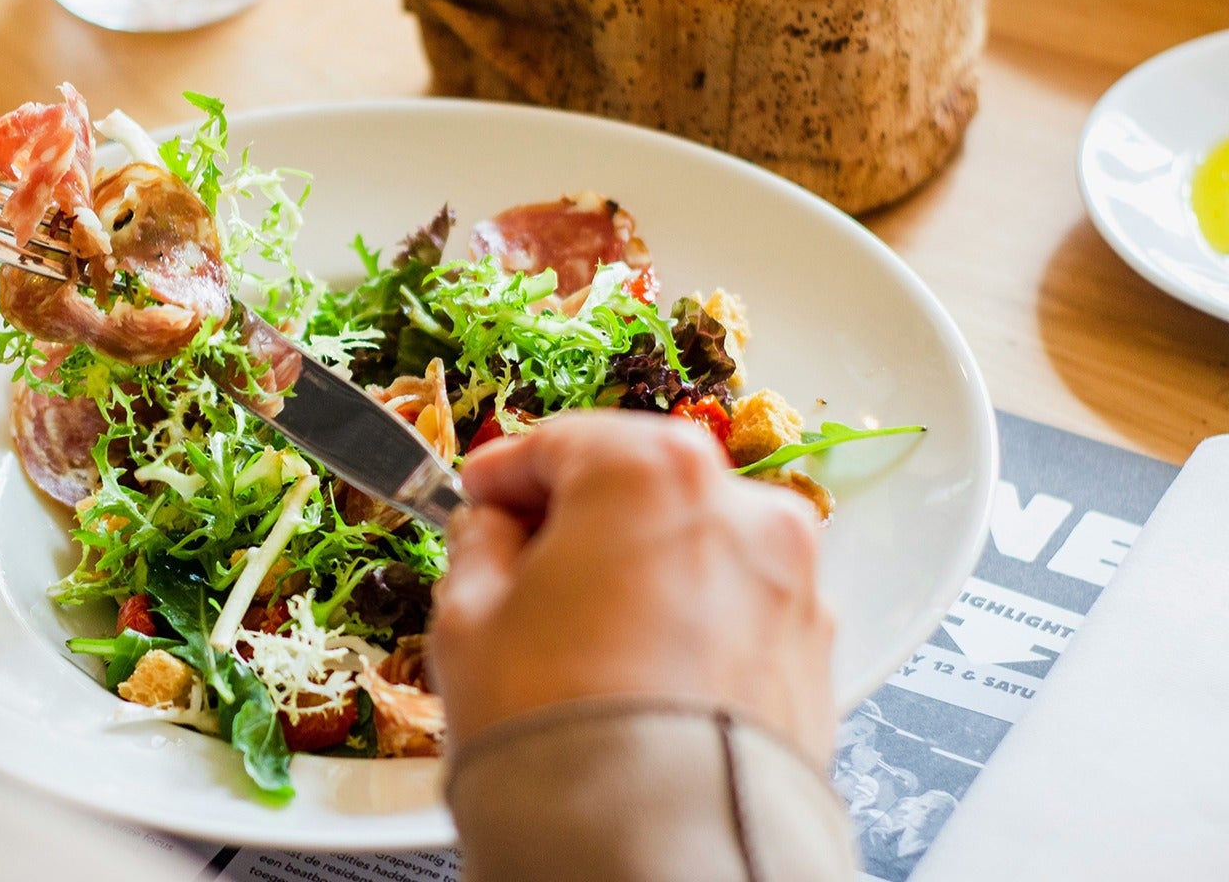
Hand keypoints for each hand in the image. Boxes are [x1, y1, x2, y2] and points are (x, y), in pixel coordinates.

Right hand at [432, 411, 834, 764]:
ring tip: (581, 637)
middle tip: (522, 566)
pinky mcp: (813, 651)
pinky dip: (690, 622)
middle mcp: (739, 508)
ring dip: (640, 569)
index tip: (479, 497)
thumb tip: (491, 532)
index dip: (504, 473)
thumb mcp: (467, 618)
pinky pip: (735, 609)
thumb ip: (478, 545)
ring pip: (694, 546)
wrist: (653, 852)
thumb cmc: (561, 732)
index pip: (560, 440)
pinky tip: (638, 673)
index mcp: (648, 471)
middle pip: (639, 484)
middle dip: (579, 519)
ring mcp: (789, 580)